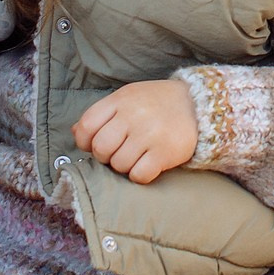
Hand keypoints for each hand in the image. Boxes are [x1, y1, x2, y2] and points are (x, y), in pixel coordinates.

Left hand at [73, 81, 197, 184]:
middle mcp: (133, 115)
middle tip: (119, 151)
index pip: (87, 126)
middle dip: (106, 156)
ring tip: (137, 155)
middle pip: (101, 149)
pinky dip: (140, 174)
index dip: (85, 141)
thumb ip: (101, 114)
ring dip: (125, 166)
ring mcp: (149, 134)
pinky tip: (149, 164)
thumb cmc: (155, 103)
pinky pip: (139, 175)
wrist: (197, 105)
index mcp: (121, 100)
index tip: (94, 144)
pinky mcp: (165, 152)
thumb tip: (76, 134)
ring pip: (119, 165)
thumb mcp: (127, 99)